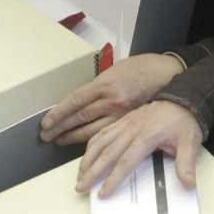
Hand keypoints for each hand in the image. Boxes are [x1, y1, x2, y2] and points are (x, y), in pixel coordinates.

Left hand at [41, 53, 185, 145]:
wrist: (167, 73)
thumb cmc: (140, 68)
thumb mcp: (115, 70)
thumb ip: (98, 87)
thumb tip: (81, 100)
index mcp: (104, 84)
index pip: (74, 101)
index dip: (58, 113)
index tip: (46, 122)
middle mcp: (111, 99)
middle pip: (79, 116)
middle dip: (60, 127)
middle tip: (46, 136)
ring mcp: (121, 113)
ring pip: (91, 129)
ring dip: (72, 136)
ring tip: (58, 141)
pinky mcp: (129, 121)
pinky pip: (107, 133)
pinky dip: (93, 140)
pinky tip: (83, 144)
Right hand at [75, 100, 201, 196]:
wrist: (184, 99)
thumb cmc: (185, 121)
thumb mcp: (190, 143)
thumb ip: (186, 164)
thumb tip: (188, 184)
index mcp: (147, 136)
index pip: (126, 161)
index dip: (113, 178)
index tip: (103, 192)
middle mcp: (132, 128)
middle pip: (107, 152)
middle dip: (92, 171)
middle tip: (80, 186)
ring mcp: (126, 123)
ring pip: (101, 141)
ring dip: (88, 158)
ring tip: (79, 174)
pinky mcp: (124, 120)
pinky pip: (103, 131)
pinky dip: (92, 143)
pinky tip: (87, 153)